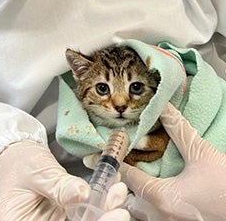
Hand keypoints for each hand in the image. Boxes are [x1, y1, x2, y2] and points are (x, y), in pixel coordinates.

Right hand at [0, 140, 129, 220]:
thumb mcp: (37, 171)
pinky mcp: (69, 219)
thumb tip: (83, 193)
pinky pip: (89, 216)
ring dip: (107, 213)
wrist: (17, 157)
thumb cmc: (19, 164)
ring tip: (118, 192)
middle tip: (119, 210)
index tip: (107, 218)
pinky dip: (104, 204)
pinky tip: (113, 188)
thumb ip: (59, 184)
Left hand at [120, 102, 225, 220]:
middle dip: (122, 183)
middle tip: (121, 163)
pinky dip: (149, 206)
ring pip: (141, 214)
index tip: (114, 146)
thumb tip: (162, 106)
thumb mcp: (201, 153)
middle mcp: (162, 217)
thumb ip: (177, 128)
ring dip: (135, 197)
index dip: (118, 159)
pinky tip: (154, 192)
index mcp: (163, 198)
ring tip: (134, 178)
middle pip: (129, 200)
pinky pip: (155, 218)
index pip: (128, 177)